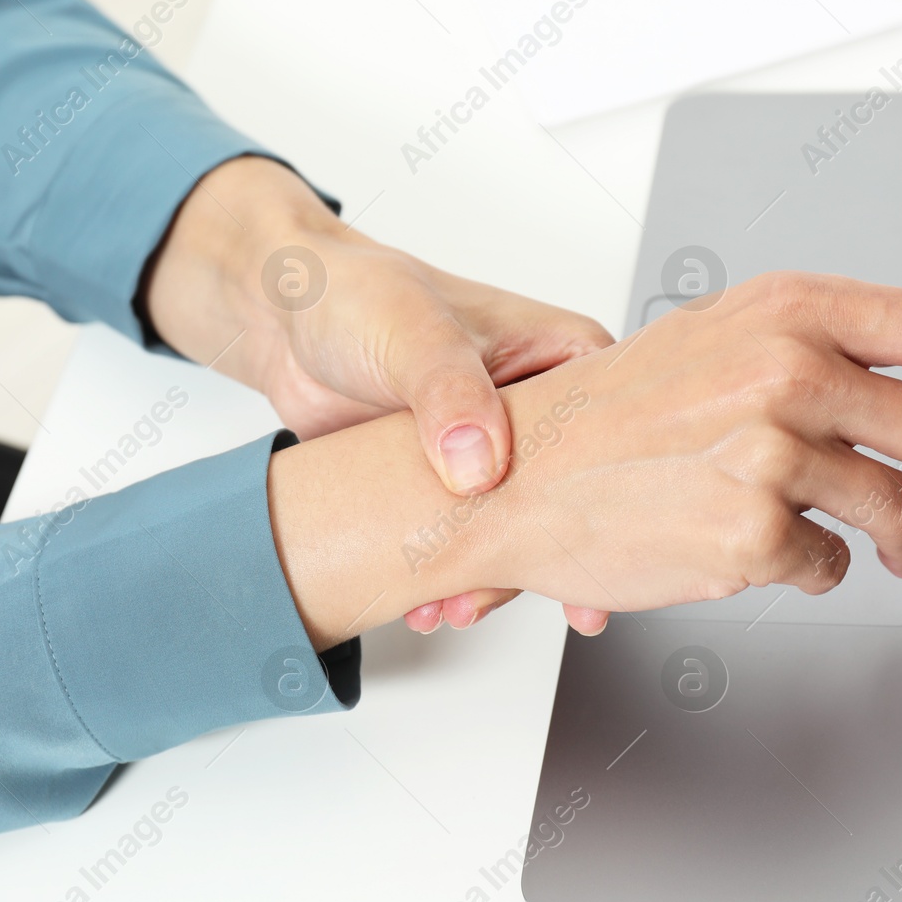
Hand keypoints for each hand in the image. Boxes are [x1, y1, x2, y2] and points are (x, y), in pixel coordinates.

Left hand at [142, 156, 612, 633]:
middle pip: (569, 500)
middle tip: (516, 595)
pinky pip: (466, 545)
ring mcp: (496, 455)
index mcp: (563, 357)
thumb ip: (450, 393)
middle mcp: (539, 411)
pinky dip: (451, 578)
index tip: (582, 553)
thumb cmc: (358, 295)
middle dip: (544, 559)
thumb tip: (479, 465)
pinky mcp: (450, 487)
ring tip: (457, 605)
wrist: (285, 320)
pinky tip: (431, 600)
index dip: (606, 497)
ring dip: (490, 579)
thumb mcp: (414, 331)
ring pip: (517, 532)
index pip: (616, 435)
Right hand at [266, 272, 901, 649]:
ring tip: (878, 550)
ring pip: (896, 514)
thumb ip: (813, 351)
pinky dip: (811, 570)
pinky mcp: (753, 530)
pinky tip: (761, 554)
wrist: (510, 477)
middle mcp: (788, 367)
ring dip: (898, 541)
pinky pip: (829, 568)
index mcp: (788, 310)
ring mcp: (773, 449)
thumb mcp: (715, 344)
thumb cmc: (605, 420)